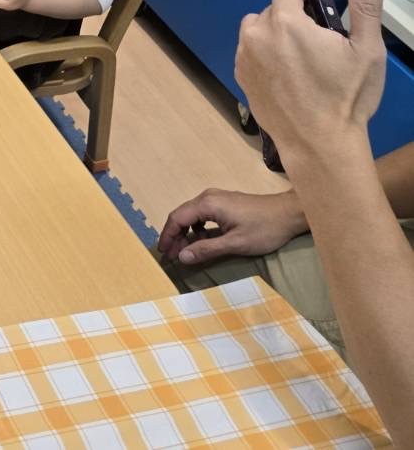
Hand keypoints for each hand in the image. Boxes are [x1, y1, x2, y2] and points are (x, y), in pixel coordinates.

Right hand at [157, 188, 307, 265]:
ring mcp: (217, 198)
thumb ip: (206, 249)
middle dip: (175, 236)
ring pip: (192, 214)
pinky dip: (198, 228)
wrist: (291, 213)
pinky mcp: (226, 202)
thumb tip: (182, 257)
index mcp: (207, 204)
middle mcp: (208, 197)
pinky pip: (203, 214)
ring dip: (186, 232)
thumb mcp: (235, 243)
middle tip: (173, 256)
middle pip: (182, 215)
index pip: (177, 219)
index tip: (163, 253)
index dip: (167, 236)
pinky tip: (203, 240)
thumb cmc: (265, 229)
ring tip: (186, 251)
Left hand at [234, 0, 387, 165]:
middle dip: (293, 18)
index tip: (322, 16)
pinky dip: (263, 55)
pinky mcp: (240, 77)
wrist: (319, 143)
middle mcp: (256, 35)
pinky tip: (287, 74)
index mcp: (285, 22)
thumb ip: (366, 6)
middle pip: (271, 11)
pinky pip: (248, 52)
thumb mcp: (366, 49)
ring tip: (302, 57)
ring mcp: (243, 57)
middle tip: (318, 42)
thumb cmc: (346, 96)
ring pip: (256, 30)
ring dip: (274, 34)